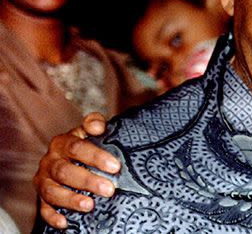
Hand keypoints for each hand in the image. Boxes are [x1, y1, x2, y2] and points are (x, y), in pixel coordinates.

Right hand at [33, 112, 119, 228]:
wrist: (69, 157)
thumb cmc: (86, 144)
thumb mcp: (90, 130)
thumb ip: (94, 123)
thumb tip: (97, 127)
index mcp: (62, 142)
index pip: (77, 148)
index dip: (96, 157)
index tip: (115, 166)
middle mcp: (50, 160)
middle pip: (65, 171)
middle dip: (87, 181)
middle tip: (109, 189)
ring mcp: (44, 179)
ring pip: (52, 191)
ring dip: (70, 199)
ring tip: (90, 206)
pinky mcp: (42, 197)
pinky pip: (44, 208)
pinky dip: (53, 216)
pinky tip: (65, 222)